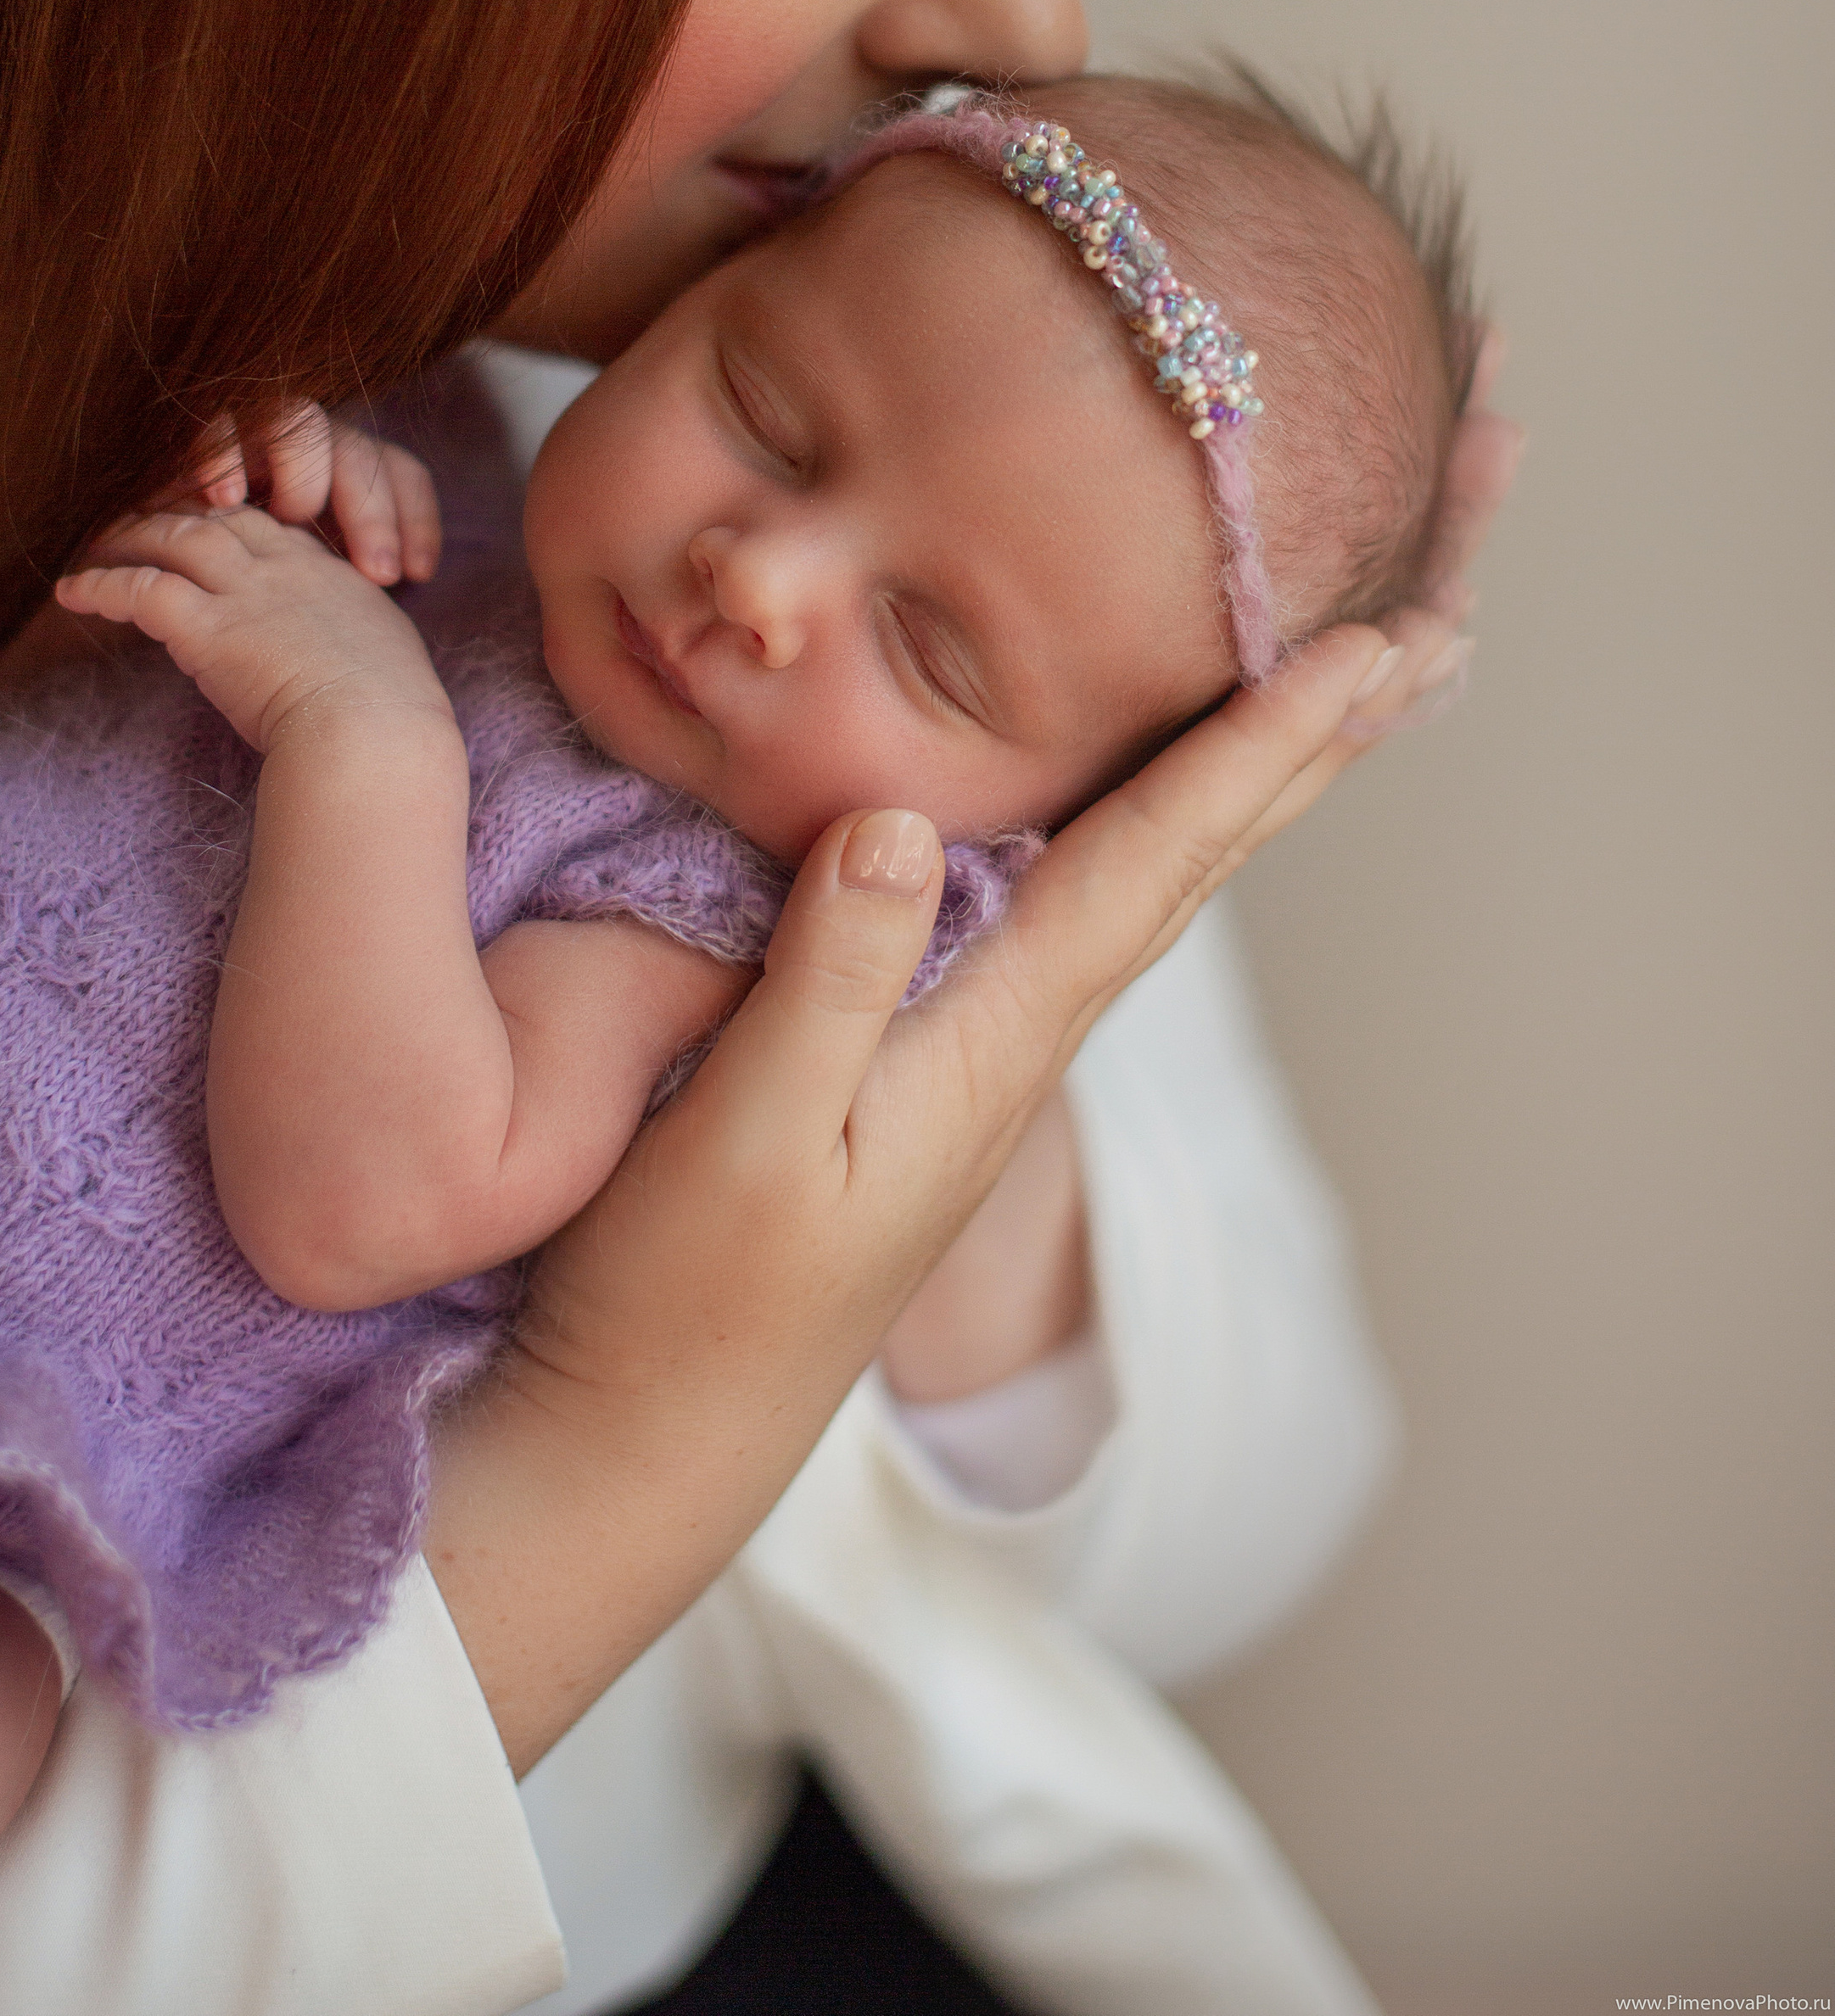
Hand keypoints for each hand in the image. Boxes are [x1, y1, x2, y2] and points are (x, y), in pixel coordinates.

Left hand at [54, 501, 454, 755]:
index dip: (226, 519)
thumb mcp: (384, 656)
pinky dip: (101, 585)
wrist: (377, 735)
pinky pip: (140, 590)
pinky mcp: (209, 630)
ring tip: (93, 543)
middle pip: (215, 516)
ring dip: (128, 536)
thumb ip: (351, 639)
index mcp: (328, 575)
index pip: (266, 526)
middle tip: (135, 519)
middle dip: (173, 511)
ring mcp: (245, 595)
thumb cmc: (392, 716)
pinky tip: (72, 592)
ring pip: (173, 536)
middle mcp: (284, 570)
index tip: (198, 523)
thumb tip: (332, 658)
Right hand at [164, 402, 441, 586]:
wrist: (148, 571)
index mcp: (342, 479)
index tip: (417, 576)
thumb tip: (384, 629)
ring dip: (302, 470)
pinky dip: (221, 454)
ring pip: (299, 420)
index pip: (400, 476)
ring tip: (295, 516)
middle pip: (358, 452)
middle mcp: (306, 449)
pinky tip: (223, 497)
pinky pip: (220, 424)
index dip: (417, 518)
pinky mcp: (199, 437)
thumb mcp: (299, 604)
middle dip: (373, 510)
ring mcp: (255, 435)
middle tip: (377, 572)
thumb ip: (334, 595)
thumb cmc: (242, 605)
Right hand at [427, 618, 1393, 1772]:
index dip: (1255, 750)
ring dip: (1244, 789)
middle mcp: (1017, 1041)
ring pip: (1146, 887)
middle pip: (1192, 869)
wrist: (655, 1438)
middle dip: (1306, 754)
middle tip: (1427, 644)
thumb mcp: (750, 1135)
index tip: (1365, 650)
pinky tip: (1144, 816)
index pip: (1152, 866)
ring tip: (1330, 706)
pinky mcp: (925, 1061)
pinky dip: (1145, 838)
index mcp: (994, 1044)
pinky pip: (1075, 912)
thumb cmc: (689, 1297)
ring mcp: (979, 1055)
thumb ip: (826, 981)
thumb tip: (907, 822)